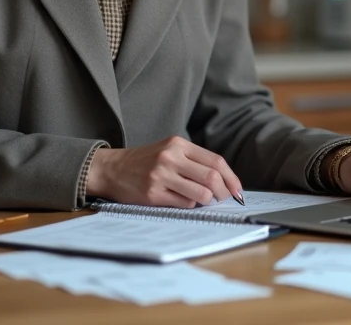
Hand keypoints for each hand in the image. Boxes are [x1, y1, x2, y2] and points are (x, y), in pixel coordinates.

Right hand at [85, 136, 243, 207]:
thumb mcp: (169, 150)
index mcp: (178, 144)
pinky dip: (189, 205)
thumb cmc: (145, 161)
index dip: (231, 178)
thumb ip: (193, 160)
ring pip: (201, 194)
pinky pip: (184, 204)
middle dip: (224, 193)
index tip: (238, 190)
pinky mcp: (153, 194)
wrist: (112, 169)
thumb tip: (223, 181)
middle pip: (211, 178)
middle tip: (224, 199)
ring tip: (204, 201)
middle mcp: (170, 157)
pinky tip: (182, 201)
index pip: (216, 161)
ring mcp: (161, 176)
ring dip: (208, 201)